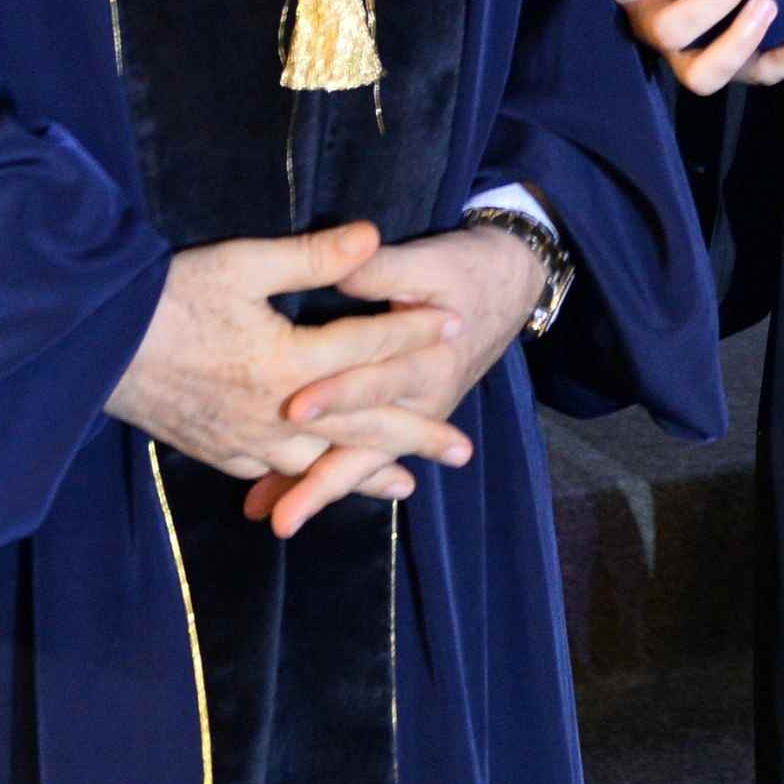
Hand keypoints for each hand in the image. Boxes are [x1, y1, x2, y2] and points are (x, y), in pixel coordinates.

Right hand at [107, 225, 473, 512]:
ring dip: (368, 471)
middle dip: (416, 433)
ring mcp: (243, 439)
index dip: (414, 332)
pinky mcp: (214, 451)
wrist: (92, 344)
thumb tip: (371, 237)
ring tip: (408, 482)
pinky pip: (275, 475)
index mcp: (286, 362)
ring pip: (322, 463)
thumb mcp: (240, 263)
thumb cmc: (167, 295)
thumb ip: (311, 257)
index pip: (367, 346)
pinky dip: (309, 481)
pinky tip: (321, 483)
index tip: (455, 326)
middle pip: (360, 423)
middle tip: (462, 449)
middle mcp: (273, 413)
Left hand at [252, 226, 550, 537]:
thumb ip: (382, 271)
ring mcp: (413, 417)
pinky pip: (363, 455)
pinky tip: (284, 498)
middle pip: (368, 446)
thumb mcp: (430, 262)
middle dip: (322, 479)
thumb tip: (341, 271)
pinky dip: (325, 476)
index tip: (295, 410)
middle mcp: (423, 402)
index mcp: (431, 362)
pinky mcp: (401, 420)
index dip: (337, 394)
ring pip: (363, 461)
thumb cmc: (465, 271)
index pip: (377, 383)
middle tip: (282, 514)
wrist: (507, 285)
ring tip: (276, 521)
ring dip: (318, 489)